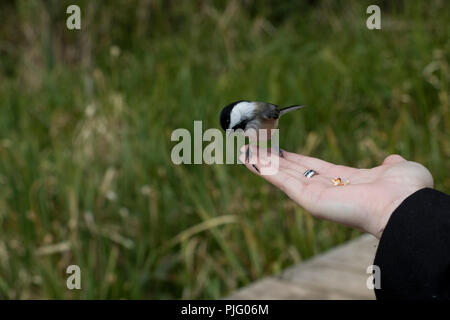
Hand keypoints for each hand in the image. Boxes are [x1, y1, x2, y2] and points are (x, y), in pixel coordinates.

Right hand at [239, 146, 433, 237]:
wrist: (403, 207)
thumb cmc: (405, 191)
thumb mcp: (398, 169)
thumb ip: (390, 164)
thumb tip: (391, 160)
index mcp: (343, 180)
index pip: (311, 167)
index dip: (294, 158)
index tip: (279, 149)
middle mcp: (325, 189)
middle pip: (291, 171)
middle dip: (272, 159)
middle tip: (253, 146)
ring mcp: (314, 195)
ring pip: (282, 176)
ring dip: (262, 162)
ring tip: (243, 150)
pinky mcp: (308, 199)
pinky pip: (281, 181)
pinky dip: (264, 170)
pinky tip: (249, 159)